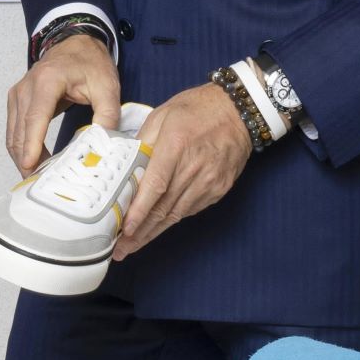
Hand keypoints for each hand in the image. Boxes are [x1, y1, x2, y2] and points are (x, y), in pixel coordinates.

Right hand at [5, 34, 122, 173]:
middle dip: (27, 159)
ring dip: (22, 157)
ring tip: (38, 179)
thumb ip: (108, 115)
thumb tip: (104, 145)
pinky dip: (21, 148)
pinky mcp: (16, 102)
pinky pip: (14, 131)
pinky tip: (34, 163)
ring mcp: (17, 95)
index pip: (35, 117)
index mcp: (47, 81)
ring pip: (12, 135)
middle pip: (19, 131)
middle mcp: (26, 88)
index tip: (29, 165)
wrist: (76, 43)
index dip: (31, 143)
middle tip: (41, 184)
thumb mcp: (107, 86)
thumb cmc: (90, 63)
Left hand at [113, 82, 252, 258]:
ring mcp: (210, 181)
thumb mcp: (162, 115)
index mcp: (176, 146)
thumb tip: (125, 166)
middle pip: (164, 207)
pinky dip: (172, 219)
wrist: (239, 111)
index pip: (155, 186)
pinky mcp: (219, 189)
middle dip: (140, 232)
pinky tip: (157, 227)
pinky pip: (191, 209)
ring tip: (134, 245)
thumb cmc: (197, 109)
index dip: (139, 212)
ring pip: (177, 214)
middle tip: (121, 250)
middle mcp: (194, 168)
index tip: (124, 230)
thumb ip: (143, 142)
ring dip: (154, 231)